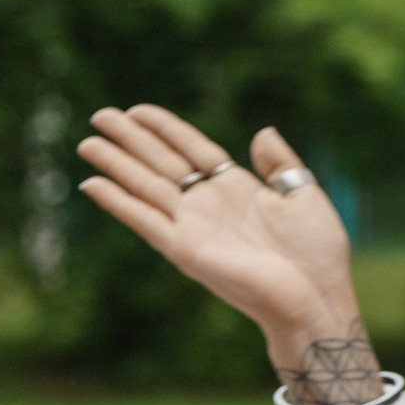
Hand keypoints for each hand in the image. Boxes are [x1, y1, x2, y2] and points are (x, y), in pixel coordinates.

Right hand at [77, 108, 353, 348]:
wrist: (314, 294)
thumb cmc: (316, 252)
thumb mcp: (303, 195)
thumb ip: (281, 164)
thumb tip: (263, 131)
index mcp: (237, 188)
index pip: (193, 150)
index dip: (166, 129)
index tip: (138, 110)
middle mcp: (209, 204)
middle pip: (162, 163)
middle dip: (132, 139)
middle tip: (100, 116)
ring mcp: (193, 226)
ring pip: (146, 185)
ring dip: (116, 164)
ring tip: (88, 143)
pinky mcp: (184, 249)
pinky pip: (143, 219)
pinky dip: (117, 202)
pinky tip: (92, 184)